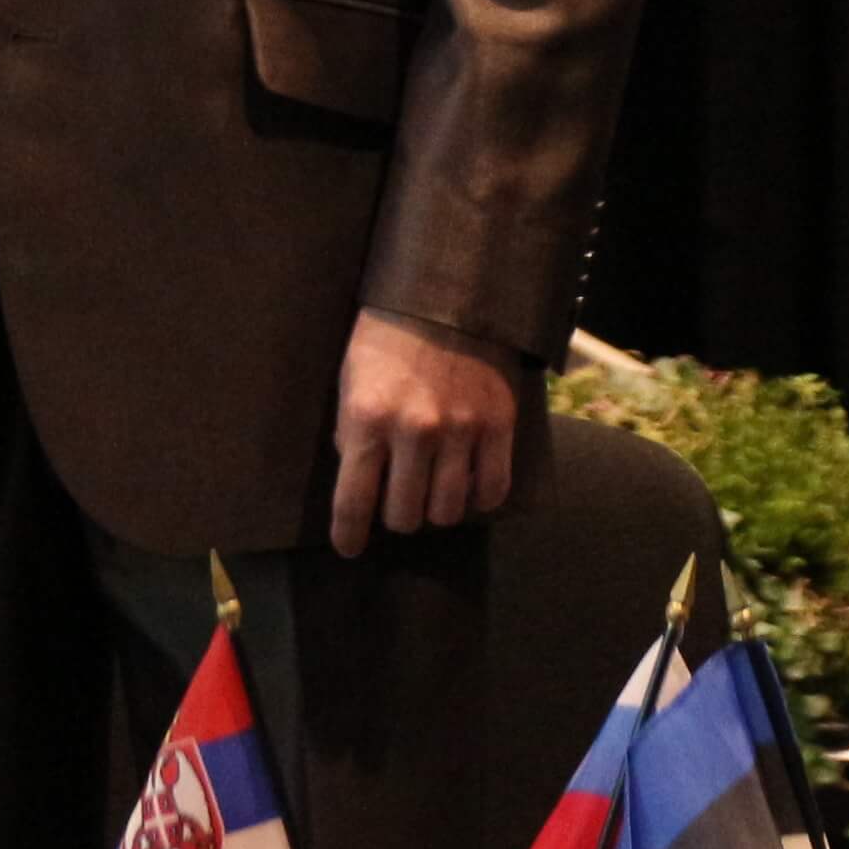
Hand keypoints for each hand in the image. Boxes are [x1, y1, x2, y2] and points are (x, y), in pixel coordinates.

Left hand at [328, 307, 519, 555]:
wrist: (446, 298)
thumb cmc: (386, 340)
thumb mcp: (350, 381)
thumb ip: (352, 432)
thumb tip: (358, 480)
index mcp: (366, 418)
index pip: (354, 498)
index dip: (349, 533)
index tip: (349, 549)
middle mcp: (414, 431)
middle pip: (405, 515)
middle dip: (396, 518)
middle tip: (396, 505)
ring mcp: (460, 431)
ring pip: (447, 510)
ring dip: (435, 510)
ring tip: (430, 494)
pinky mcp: (498, 427)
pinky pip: (492, 490)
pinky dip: (478, 499)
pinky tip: (467, 489)